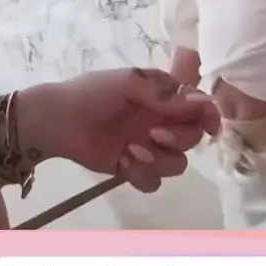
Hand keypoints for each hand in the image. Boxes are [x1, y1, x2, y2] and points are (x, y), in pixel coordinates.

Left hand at [44, 68, 219, 192]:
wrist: (56, 121)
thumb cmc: (92, 94)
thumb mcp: (128, 83)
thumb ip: (164, 95)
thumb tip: (202, 102)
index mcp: (161, 96)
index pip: (198, 106)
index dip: (209, 116)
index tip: (209, 127)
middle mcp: (159, 121)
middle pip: (192, 138)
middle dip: (179, 139)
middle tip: (153, 134)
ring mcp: (148, 146)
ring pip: (177, 164)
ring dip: (159, 160)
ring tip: (131, 151)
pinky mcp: (133, 168)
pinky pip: (154, 182)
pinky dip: (141, 174)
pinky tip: (122, 162)